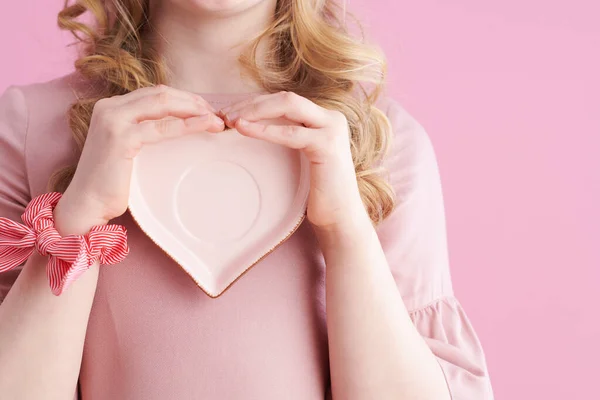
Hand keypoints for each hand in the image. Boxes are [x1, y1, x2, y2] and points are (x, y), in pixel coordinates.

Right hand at [62, 85, 224, 223]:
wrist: (87, 205)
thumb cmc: (111, 183)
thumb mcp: (129, 148)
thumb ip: (145, 132)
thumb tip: (177, 125)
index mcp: (112, 107)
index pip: (156, 93)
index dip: (185, 99)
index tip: (208, 111)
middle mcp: (110, 107)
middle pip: (162, 93)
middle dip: (194, 102)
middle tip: (218, 115)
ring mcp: (114, 120)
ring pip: (164, 103)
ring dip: (195, 110)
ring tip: (218, 121)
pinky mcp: (121, 138)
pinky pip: (162, 127)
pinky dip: (187, 125)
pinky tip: (205, 125)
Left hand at [221, 91, 369, 232]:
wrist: (340, 218)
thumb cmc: (317, 192)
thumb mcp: (302, 157)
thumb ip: (290, 137)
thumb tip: (253, 126)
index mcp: (324, 118)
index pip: (285, 100)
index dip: (256, 103)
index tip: (230, 112)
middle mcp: (331, 118)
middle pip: (285, 98)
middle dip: (252, 103)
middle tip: (224, 114)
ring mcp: (332, 129)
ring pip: (288, 106)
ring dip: (255, 111)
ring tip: (230, 120)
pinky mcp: (327, 145)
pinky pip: (290, 133)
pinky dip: (265, 130)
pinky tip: (244, 129)